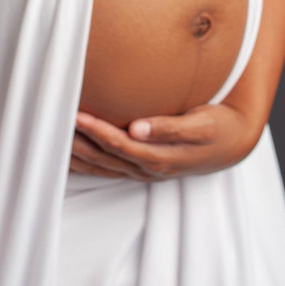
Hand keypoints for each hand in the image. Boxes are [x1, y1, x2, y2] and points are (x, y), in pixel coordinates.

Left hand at [69, 100, 261, 179]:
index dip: (97, 132)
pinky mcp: (141, 167)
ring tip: (53, 136)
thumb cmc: (217, 128)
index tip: (77, 115)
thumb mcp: (201, 125)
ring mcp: (143, 171)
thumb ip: (169, 127)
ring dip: (77, 154)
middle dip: (79, 142)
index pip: (120, 146)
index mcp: (161, 158)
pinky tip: (69, 152)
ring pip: (102, 166)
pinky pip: (106, 169)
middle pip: (105, 158)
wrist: (232, 143)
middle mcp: (148, 168)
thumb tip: (137, 127)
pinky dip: (86, 162)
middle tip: (55, 121)